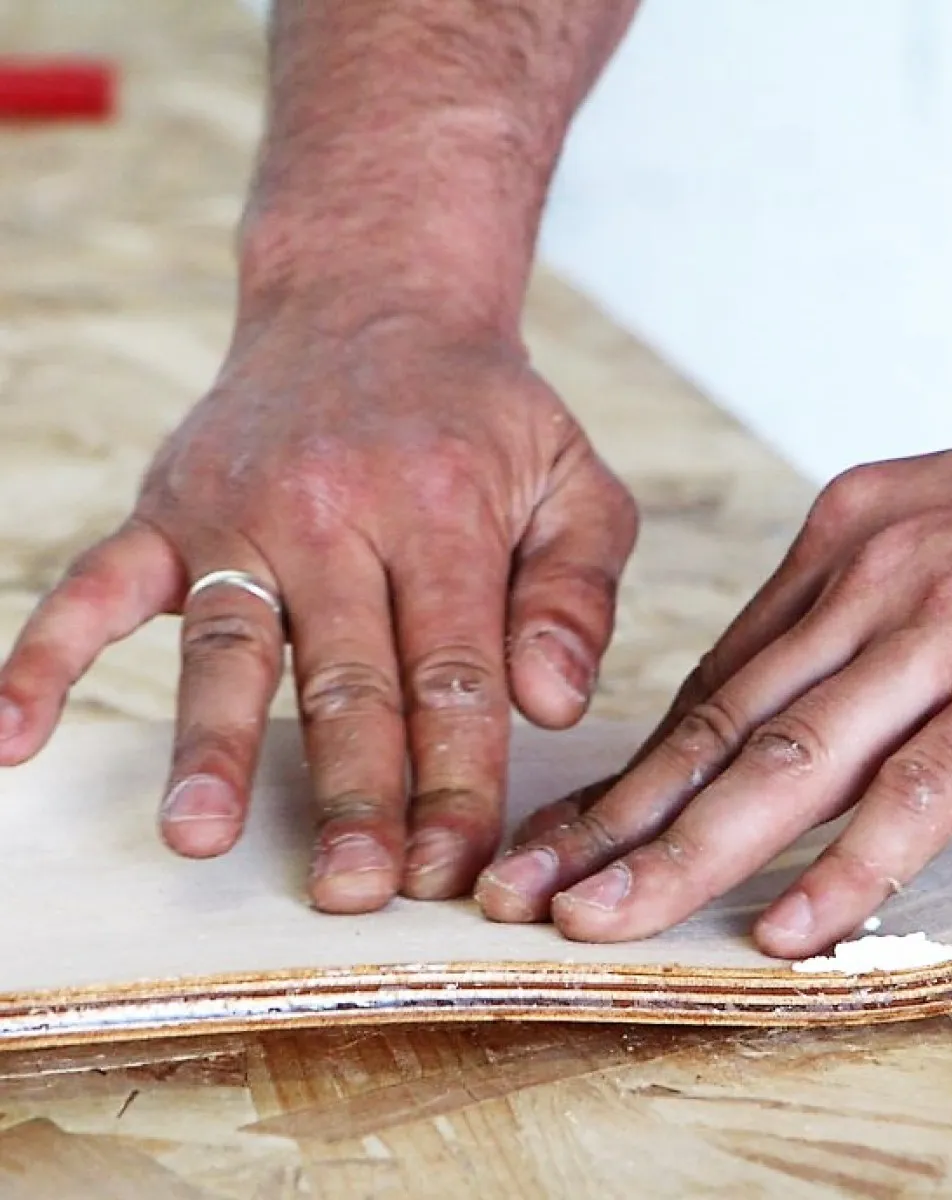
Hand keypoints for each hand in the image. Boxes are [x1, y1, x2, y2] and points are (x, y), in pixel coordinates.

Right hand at [0, 296, 636, 912]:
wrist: (373, 302)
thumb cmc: (486, 415)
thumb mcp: (574, 482)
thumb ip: (576, 592)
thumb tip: (551, 705)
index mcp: (444, 511)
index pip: (453, 672)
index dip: (455, 778)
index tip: (453, 870)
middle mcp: (335, 512)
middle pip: (347, 678)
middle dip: (354, 794)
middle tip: (352, 893)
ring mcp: (241, 510)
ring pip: (227, 645)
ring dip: (211, 745)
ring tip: (200, 837)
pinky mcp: (169, 505)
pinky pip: (96, 585)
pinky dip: (45, 654)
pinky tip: (10, 737)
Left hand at [477, 403, 951, 955]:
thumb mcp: (946, 536)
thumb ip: (859, 611)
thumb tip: (786, 694)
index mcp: (844, 535)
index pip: (717, 677)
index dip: (635, 769)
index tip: (572, 833)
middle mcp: (874, 571)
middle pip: (722, 721)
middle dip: (614, 817)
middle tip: (529, 888)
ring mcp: (950, 622)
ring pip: (792, 759)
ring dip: (689, 853)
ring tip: (609, 920)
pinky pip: (922, 789)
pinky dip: (850, 867)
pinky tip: (789, 929)